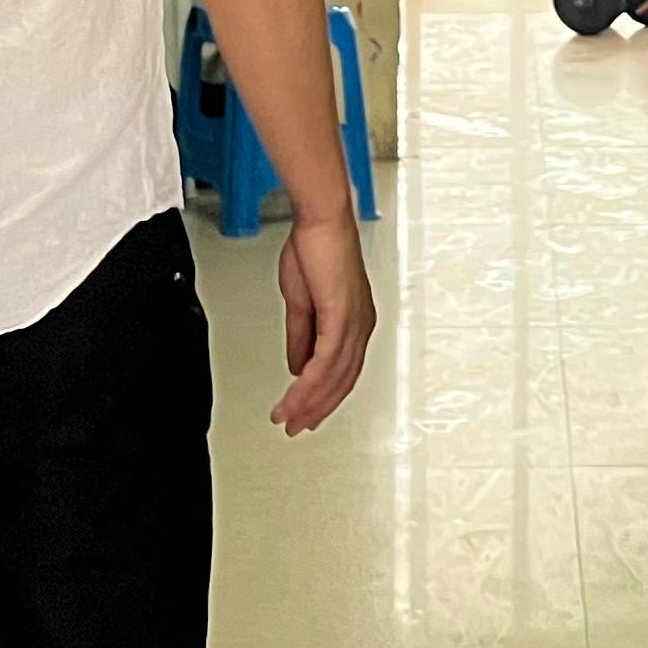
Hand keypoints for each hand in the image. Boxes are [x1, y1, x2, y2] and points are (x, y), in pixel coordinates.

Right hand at [269, 211, 376, 435]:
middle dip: (316, 409)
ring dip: (308, 401)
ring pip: (333, 377)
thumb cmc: (315, 248)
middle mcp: (359, 326)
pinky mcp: (341, 317)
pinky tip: (295, 395)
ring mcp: (353, 323)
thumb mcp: (301, 302)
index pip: (342, 371)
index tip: (304, 413)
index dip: (323, 396)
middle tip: (295, 426)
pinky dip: (308, 383)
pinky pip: (325, 361)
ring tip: (288, 417)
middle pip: (341, 381)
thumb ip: (301, 337)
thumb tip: (298, 367)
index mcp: (353, 322)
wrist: (320, 222)